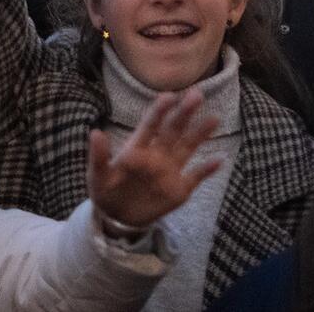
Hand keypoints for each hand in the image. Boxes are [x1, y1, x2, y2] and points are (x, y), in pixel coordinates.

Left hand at [86, 89, 221, 230]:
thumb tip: (95, 132)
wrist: (117, 218)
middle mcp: (158, 154)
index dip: (160, 111)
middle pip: (173, 130)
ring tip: (214, 118)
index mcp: (138, 148)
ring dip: (200, 133)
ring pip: (188, 147)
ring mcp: (170, 170)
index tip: (169, 96)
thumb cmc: (106, 190)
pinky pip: (195, 177)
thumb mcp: (98, 175)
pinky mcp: (179, 189)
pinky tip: (219, 160)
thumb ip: (99, 155)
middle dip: (185, 113)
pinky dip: (207, 170)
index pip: (151, 125)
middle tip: (197, 95)